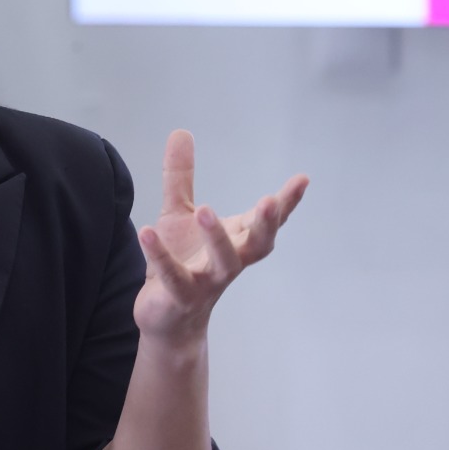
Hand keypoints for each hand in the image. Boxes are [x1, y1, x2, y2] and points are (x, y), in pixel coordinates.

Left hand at [133, 130, 307, 344]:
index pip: (267, 221)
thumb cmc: (183, 261)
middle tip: (270, 200)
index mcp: (237, 241)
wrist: (167, 317)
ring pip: (222, 263)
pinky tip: (147, 232)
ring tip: (205, 210)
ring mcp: (207, 282)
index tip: (302, 180)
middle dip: (267, 223)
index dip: (287, 203)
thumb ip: (181, 177)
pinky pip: (174, 277)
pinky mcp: (180, 297)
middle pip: (258, 244)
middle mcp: (230, 262)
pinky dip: (161, 255)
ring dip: (217, 237)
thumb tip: (181, 132)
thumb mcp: (179, 213)